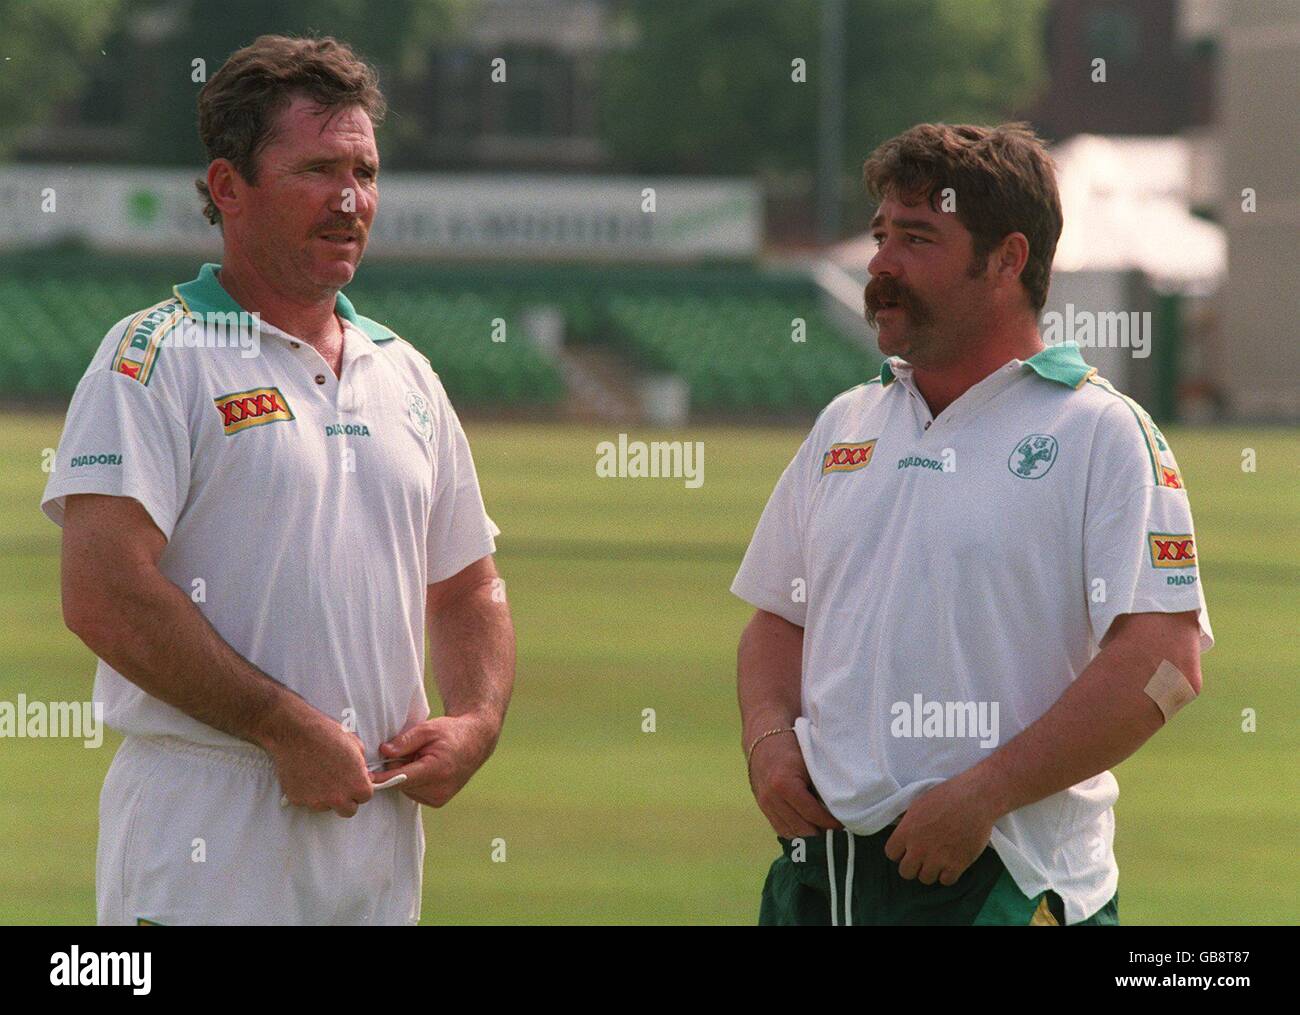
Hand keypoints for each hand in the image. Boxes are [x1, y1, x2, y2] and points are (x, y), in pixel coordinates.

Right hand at [266, 706, 373, 817]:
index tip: (354, 780)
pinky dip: (308, 792)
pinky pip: (307, 801)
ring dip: (326, 796)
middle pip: (348, 810)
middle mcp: (338, 798)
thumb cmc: (326, 734)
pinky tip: (306, 774)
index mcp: (356, 784)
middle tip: (340, 784)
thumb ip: (362, 765)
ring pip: (327, 806)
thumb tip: (362, 774)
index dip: (361, 787)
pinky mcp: (298, 800)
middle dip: (347, 799)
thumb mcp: (355, 744)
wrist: (294, 732)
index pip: (366, 797)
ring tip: (319, 775)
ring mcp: (316, 801)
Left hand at [375, 714, 496, 806]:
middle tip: (410, 751)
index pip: (402, 778)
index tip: (366, 777)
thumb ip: (404, 741)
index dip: (383, 777)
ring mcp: (440, 798)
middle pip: (401, 783)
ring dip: (405, 776)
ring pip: (406, 790)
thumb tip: (383, 752)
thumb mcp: (427, 729)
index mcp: (437, 770)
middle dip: (397, 769)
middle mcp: (439, 789)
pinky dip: (413, 782)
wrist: (475, 741)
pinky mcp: (438, 802)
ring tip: (421, 758)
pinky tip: (425, 768)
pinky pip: (414, 793)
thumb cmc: (451, 732)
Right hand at [747, 730, 841, 837]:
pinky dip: (795, 832)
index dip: (829, 823)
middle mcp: (772, 798)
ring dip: (807, 837)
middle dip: (820, 835)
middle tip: (836, 835)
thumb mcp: (810, 763)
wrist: (763, 737)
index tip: (843, 826)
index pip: (812, 814)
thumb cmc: (791, 747)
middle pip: (801, 829)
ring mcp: (764, 804)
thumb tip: (839, 808)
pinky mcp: (761, 806)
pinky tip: (807, 830)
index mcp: (785, 785)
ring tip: (823, 835)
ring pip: (789, 833)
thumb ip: (821, 786)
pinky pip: (779, 828)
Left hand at [884, 769, 998, 884]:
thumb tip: (902, 831)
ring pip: (925, 879)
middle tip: (922, 859)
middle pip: (906, 872)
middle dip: (913, 866)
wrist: (975, 798)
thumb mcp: (918, 805)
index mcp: (907, 831)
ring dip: (931, 871)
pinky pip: (946, 881)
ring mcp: (938, 858)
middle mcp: (919, 848)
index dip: (899, 853)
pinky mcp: (957, 865)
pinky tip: (951, 864)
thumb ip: (908, 823)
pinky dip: (948, 875)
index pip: (891, 854)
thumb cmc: (947, 796)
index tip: (907, 850)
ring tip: (938, 860)